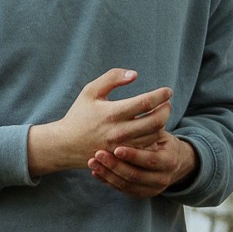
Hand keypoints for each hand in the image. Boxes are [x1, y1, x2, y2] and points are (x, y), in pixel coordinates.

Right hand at [28, 69, 172, 177]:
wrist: (64, 145)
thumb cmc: (79, 115)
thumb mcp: (90, 91)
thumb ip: (112, 78)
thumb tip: (134, 74)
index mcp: (112, 113)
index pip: (146, 102)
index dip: (161, 95)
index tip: (167, 91)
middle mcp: (119, 131)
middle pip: (156, 121)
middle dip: (166, 110)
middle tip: (166, 104)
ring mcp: (122, 146)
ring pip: (154, 136)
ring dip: (161, 124)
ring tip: (158, 115)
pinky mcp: (123, 157)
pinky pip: (147, 148)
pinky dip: (153, 137)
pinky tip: (150, 129)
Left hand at [88, 133, 197, 198]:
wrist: (173, 162)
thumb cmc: (161, 142)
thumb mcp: (161, 135)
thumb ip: (150, 129)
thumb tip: (138, 113)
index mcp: (169, 161)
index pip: (150, 160)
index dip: (133, 155)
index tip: (116, 148)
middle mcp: (162, 179)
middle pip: (135, 175)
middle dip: (115, 166)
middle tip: (97, 154)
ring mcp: (152, 189)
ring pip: (126, 185)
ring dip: (107, 174)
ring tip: (92, 162)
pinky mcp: (141, 194)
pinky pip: (122, 190)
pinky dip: (107, 181)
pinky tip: (95, 172)